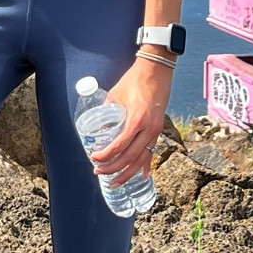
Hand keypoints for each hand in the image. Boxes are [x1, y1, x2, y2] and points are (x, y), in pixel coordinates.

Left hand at [94, 57, 172, 184]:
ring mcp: (155, 130)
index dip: (105, 155)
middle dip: (113, 168)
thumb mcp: (115, 95)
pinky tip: (142, 175)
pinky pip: (152, 151)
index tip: (94, 157)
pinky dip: (146, 164)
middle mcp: (148, 128)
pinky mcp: (158, 129)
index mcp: (136, 119)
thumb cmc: (134, 80)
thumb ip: (107, 111)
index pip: (119, 145)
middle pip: (129, 157)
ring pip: (141, 158)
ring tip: (115, 182)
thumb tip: (97, 125)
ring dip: (127, 173)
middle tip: (99, 172)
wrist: (156, 71)